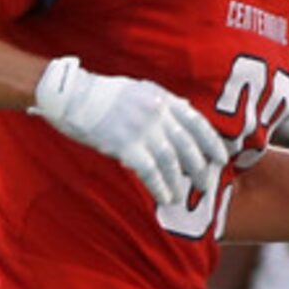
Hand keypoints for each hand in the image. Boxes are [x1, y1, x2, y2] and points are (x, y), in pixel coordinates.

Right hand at [32, 56, 230, 216]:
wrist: (67, 93)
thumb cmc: (102, 94)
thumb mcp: (139, 90)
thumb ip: (163, 102)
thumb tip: (188, 110)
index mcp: (162, 98)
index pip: (197, 122)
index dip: (212, 143)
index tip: (221, 159)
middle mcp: (157, 112)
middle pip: (187, 145)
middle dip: (199, 168)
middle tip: (206, 185)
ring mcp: (141, 128)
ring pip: (171, 161)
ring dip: (179, 182)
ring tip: (183, 197)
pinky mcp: (124, 144)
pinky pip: (149, 171)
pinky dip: (160, 186)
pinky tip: (165, 198)